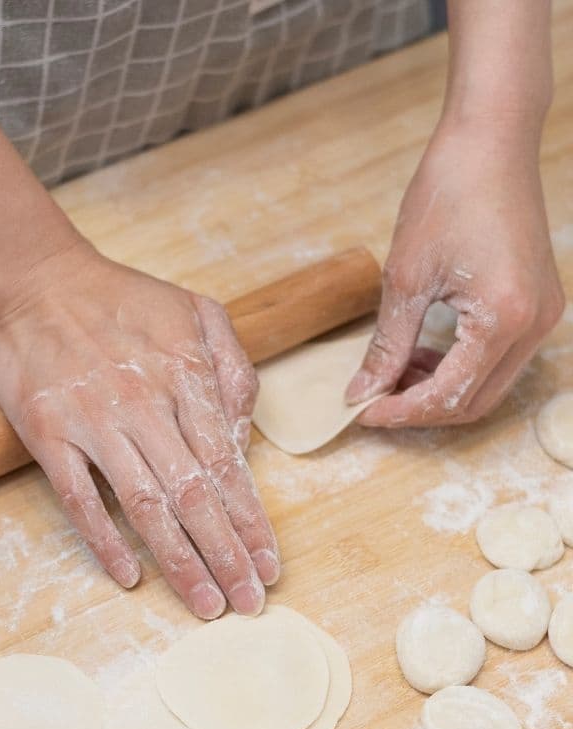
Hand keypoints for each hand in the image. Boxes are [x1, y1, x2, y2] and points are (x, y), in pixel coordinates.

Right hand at [0, 241, 278, 619]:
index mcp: (185, 378)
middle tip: (248, 603)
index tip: (269, 565)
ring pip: (145, 504)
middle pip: (194, 495)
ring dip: (179, 559)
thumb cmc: (119, 300)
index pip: (226, 465)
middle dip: (226, 554)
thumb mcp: (194, 310)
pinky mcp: (50, 437)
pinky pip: (79, 498)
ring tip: (204, 603)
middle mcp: (145, 407)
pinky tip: (128, 576)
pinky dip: (103, 539)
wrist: (37, 283)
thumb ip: (231, 364)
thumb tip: (245, 426)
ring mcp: (94, 424)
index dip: (251, 521)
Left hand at [349, 121, 563, 425]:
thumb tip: (362, 392)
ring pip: (488, 386)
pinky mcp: (539, 303)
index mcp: (503, 319)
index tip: (360, 412)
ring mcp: (543, 314)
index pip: (447, 396)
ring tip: (393, 374)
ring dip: (439, 391)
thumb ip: (387, 345)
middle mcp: (534, 324)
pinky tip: (422, 355)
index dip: (400, 412)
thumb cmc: (448, 195)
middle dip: (420, 409)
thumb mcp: (404, 279)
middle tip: (373, 399)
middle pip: (473, 403)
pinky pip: (499, 359)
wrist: (490, 141)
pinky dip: (459, 368)